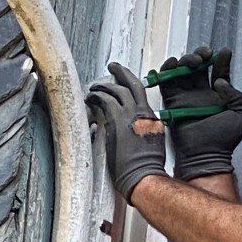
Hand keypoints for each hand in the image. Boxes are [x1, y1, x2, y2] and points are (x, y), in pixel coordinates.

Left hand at [86, 62, 166, 201]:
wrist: (144, 175)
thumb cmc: (147, 166)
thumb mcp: (152, 143)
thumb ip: (143, 131)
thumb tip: (132, 129)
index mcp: (151, 118)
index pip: (141, 94)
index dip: (130, 84)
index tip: (123, 81)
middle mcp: (142, 112)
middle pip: (132, 84)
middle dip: (121, 72)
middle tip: (113, 67)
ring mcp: (129, 115)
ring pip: (116, 90)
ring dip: (103, 85)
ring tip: (94, 87)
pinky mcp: (116, 120)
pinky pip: (104, 101)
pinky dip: (95, 96)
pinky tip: (89, 98)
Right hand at [158, 45, 241, 178]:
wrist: (206, 155)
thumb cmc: (225, 139)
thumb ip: (236, 95)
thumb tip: (220, 81)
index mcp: (219, 97)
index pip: (219, 73)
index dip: (222, 60)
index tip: (224, 51)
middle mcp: (202, 94)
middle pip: (199, 68)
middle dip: (201, 55)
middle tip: (206, 54)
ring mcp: (186, 97)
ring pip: (183, 71)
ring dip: (186, 60)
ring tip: (194, 61)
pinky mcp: (173, 102)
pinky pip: (167, 82)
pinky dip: (168, 69)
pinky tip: (174, 63)